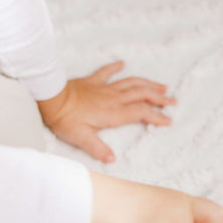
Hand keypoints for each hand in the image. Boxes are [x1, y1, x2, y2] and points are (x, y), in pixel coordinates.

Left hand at [37, 61, 175, 162]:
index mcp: (113, 113)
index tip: (168, 120)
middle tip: (172, 101)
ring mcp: (104, 87)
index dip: (156, 117)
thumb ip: (98, 149)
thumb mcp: (82, 139)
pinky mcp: (92, 81)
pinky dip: (116, 67)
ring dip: (147, 84)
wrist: (50, 98)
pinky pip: (107, 72)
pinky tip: (122, 63)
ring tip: (161, 86)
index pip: (141, 113)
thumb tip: (111, 159)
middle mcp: (113, 98)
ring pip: (131, 82)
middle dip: (159, 98)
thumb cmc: (65, 120)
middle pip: (142, 95)